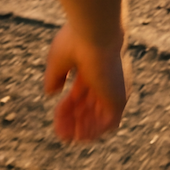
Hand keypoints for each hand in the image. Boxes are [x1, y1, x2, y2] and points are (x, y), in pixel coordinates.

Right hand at [43, 23, 129, 142]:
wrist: (95, 32)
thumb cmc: (75, 40)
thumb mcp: (58, 60)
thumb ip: (54, 77)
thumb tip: (51, 93)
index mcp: (93, 68)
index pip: (81, 93)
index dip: (68, 106)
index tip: (56, 116)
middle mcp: (105, 81)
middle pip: (89, 106)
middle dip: (74, 120)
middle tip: (60, 132)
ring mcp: (113, 90)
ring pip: (98, 116)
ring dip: (83, 128)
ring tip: (67, 137)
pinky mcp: (118, 98)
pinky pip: (109, 122)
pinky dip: (95, 130)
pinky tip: (79, 136)